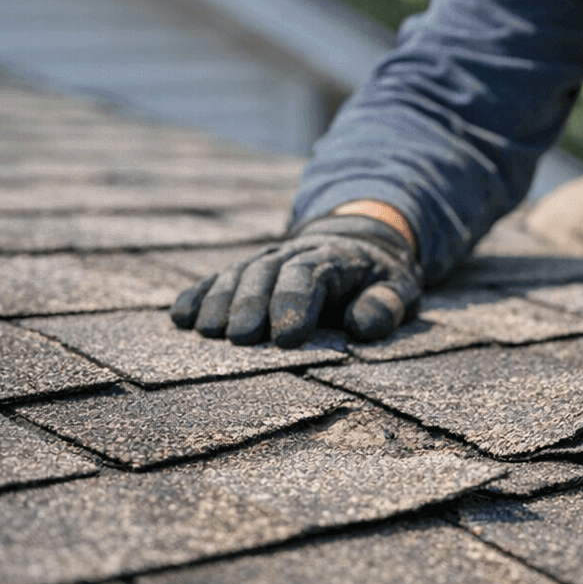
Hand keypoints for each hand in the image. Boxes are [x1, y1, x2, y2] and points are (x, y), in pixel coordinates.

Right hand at [170, 215, 423, 346]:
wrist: (359, 244)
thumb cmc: (379, 278)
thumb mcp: (400, 288)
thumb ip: (386, 304)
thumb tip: (362, 325)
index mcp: (334, 257)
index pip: (308, 274)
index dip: (295, 303)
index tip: (286, 338)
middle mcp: (293, 253)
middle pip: (266, 273)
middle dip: (251, 304)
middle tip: (238, 339)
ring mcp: (267, 259)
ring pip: (238, 273)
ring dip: (219, 301)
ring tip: (207, 332)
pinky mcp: (247, 270)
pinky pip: (218, 278)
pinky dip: (198, 295)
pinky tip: (181, 317)